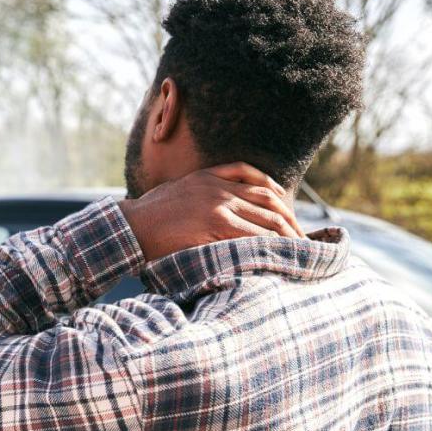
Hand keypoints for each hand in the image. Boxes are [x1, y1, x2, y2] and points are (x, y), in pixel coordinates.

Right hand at [119, 162, 304, 261]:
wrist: (130, 227)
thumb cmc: (147, 216)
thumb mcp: (176, 193)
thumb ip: (199, 194)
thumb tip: (215, 210)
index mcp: (208, 176)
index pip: (255, 178)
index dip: (277, 194)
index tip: (286, 211)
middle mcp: (218, 187)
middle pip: (268, 198)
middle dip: (289, 219)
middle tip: (301, 237)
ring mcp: (218, 204)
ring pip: (265, 217)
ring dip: (286, 235)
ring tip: (298, 250)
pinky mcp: (215, 224)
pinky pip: (252, 234)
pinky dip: (269, 244)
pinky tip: (278, 254)